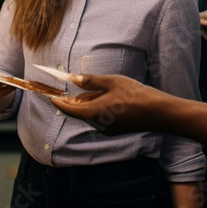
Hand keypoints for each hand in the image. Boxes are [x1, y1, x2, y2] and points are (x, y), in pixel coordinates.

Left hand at [50, 73, 169, 134]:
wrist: (158, 112)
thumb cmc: (135, 94)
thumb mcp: (111, 82)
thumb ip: (90, 81)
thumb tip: (72, 78)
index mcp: (93, 113)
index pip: (68, 109)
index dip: (56, 102)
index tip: (48, 96)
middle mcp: (97, 124)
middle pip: (78, 113)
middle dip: (71, 101)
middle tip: (66, 89)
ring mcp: (107, 129)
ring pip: (89, 115)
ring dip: (85, 104)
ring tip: (90, 89)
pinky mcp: (115, 129)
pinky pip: (99, 118)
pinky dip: (95, 108)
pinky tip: (104, 97)